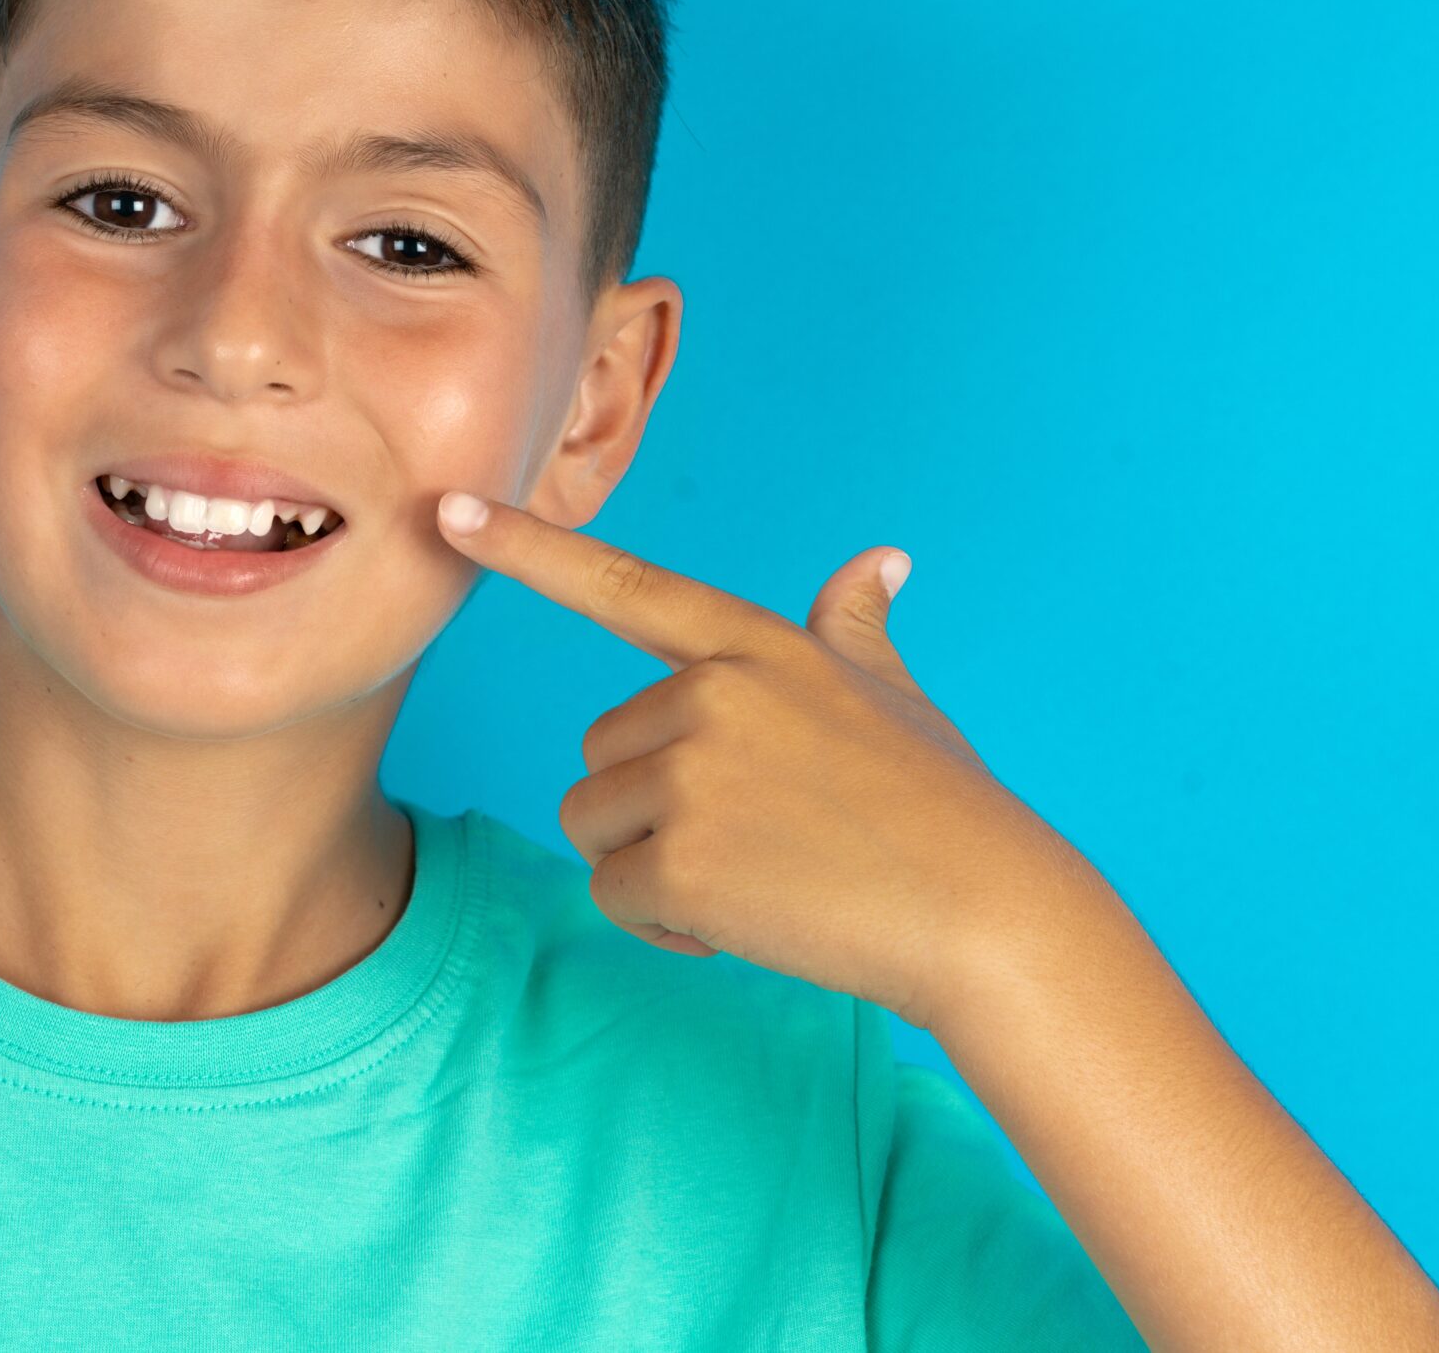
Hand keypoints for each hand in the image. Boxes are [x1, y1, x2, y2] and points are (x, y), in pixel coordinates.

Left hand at [435, 491, 1103, 1033]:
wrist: (989, 918)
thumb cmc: (945, 809)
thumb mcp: (895, 699)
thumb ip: (851, 630)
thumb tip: (877, 562)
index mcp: (753, 647)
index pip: (622, 586)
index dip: (527, 548)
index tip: (449, 511)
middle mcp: (711, 695)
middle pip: (600, 751)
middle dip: (654, 804)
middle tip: (761, 838)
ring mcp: (692, 776)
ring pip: (597, 825)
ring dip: (655, 867)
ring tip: (761, 877)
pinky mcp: (679, 860)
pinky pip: (615, 896)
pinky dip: (667, 926)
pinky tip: (750, 922)